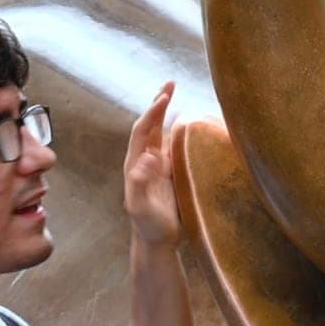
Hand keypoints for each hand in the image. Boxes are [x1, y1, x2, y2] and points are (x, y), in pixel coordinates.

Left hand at [123, 81, 180, 245]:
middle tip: (171, 83)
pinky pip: (173, 147)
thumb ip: (139, 183)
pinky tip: (189, 124)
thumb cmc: (148, 227)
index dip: (152, 112)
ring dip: (168, 114)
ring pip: (161, 133)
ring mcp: (157, 167)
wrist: (156, 242)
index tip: (165, 96)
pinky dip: (180, 132)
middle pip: (150, 126)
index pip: (143, 131)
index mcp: (135, 164)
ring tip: (176, 94)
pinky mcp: (170, 174)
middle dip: (159, 103)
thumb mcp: (139, 207)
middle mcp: (145, 161)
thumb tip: (148, 158)